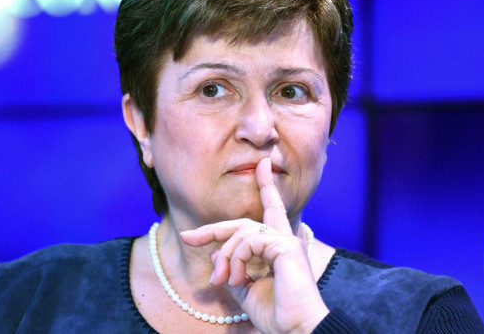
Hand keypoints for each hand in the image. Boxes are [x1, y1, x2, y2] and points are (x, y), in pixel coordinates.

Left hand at [180, 157, 328, 333]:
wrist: (296, 330)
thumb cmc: (277, 314)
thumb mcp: (246, 292)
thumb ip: (232, 270)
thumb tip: (214, 252)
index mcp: (278, 248)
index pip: (270, 211)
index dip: (266, 187)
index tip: (262, 165)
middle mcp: (284, 239)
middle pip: (243, 222)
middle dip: (213, 229)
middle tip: (187, 236)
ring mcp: (285, 240)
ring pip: (241, 233)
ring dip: (225, 257)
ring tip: (223, 281)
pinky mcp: (284, 246)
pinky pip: (248, 242)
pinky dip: (236, 260)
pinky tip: (238, 279)